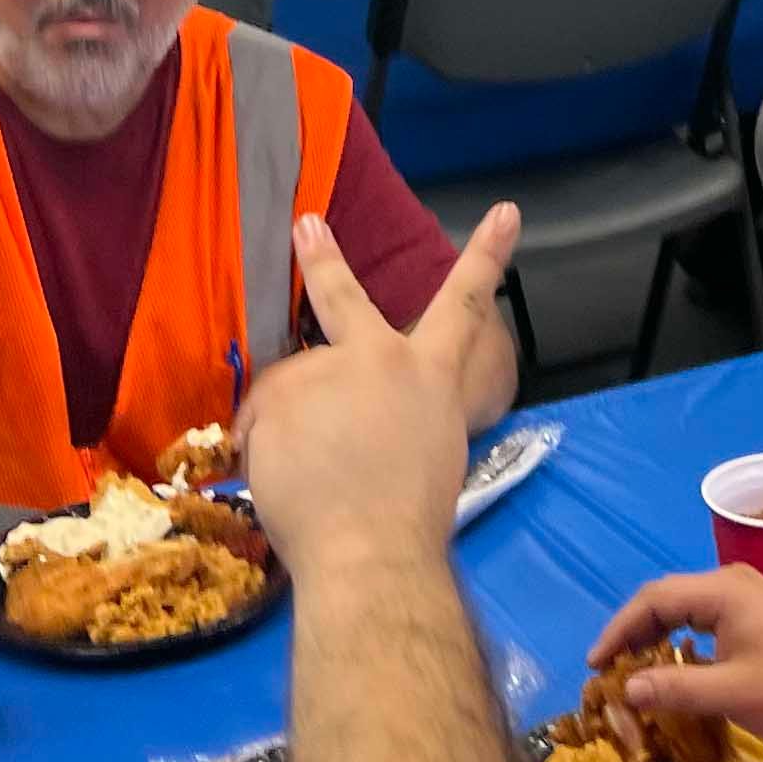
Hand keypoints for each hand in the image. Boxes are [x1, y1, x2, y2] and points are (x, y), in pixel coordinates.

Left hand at [240, 204, 517, 575]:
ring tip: (310, 481)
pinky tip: (285, 486)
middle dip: (325, 257)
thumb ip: (401, 412)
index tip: (505, 210)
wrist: (371, 551)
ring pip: (290, 391)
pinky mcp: (276, 397)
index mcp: (429, 376)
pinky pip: (257, 426)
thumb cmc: (412, 521)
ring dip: (289, 428)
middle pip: (345, 298)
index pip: (465, 305)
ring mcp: (322, 374)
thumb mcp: (433, 449)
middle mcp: (376, 359)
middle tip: (307, 223)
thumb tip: (360, 414)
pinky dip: (262, 453)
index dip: (487, 256)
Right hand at [589, 566, 762, 761]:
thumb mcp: (731, 693)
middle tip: (607, 668)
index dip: (619, 629)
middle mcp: (732, 582)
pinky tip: (673, 662)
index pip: (654, 599)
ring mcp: (748, 595)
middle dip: (633, 631)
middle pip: (666, 597)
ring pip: (685, 606)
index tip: (595, 664)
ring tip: (632, 666)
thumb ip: (675, 688)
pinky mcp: (757, 612)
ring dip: (656, 633)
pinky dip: (681, 636)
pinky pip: (705, 616)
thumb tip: (625, 689)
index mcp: (723, 590)